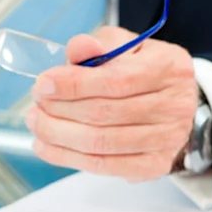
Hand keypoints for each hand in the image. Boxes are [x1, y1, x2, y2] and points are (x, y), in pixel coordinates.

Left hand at [28, 27, 198, 180]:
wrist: (170, 99)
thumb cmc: (141, 68)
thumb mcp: (123, 45)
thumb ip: (100, 45)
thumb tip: (79, 48)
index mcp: (169, 68)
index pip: (116, 80)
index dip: (73, 84)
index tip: (43, 84)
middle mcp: (175, 105)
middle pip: (104, 114)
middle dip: (60, 109)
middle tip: (36, 103)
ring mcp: (169, 138)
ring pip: (101, 143)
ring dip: (58, 134)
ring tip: (36, 122)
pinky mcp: (156, 164)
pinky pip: (104, 166)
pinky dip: (68, 157)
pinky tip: (46, 146)